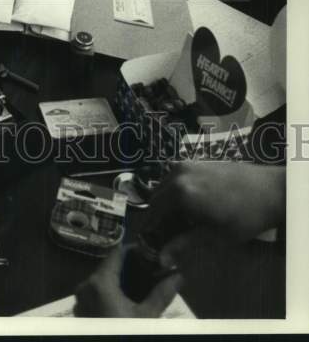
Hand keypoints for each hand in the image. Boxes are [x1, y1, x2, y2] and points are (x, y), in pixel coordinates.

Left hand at [75, 245, 181, 317]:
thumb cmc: (127, 334)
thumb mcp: (147, 316)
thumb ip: (162, 292)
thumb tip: (178, 275)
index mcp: (99, 282)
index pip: (117, 253)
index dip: (134, 251)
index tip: (150, 254)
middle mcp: (85, 286)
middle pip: (109, 267)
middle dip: (129, 268)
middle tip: (150, 272)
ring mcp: (80, 301)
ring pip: (102, 281)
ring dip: (120, 282)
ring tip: (141, 287)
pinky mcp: (81, 313)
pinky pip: (96, 295)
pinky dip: (110, 294)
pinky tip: (126, 302)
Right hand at [144, 161, 284, 254]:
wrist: (271, 190)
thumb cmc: (244, 217)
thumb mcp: (214, 237)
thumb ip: (184, 245)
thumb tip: (160, 259)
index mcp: (179, 192)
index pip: (152, 211)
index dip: (149, 228)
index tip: (149, 243)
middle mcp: (178, 174)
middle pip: (156, 197)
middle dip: (157, 216)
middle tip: (166, 236)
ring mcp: (186, 164)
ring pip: (164, 186)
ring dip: (166, 203)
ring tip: (180, 223)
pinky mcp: (196, 162)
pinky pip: (175, 178)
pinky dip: (175, 192)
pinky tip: (190, 207)